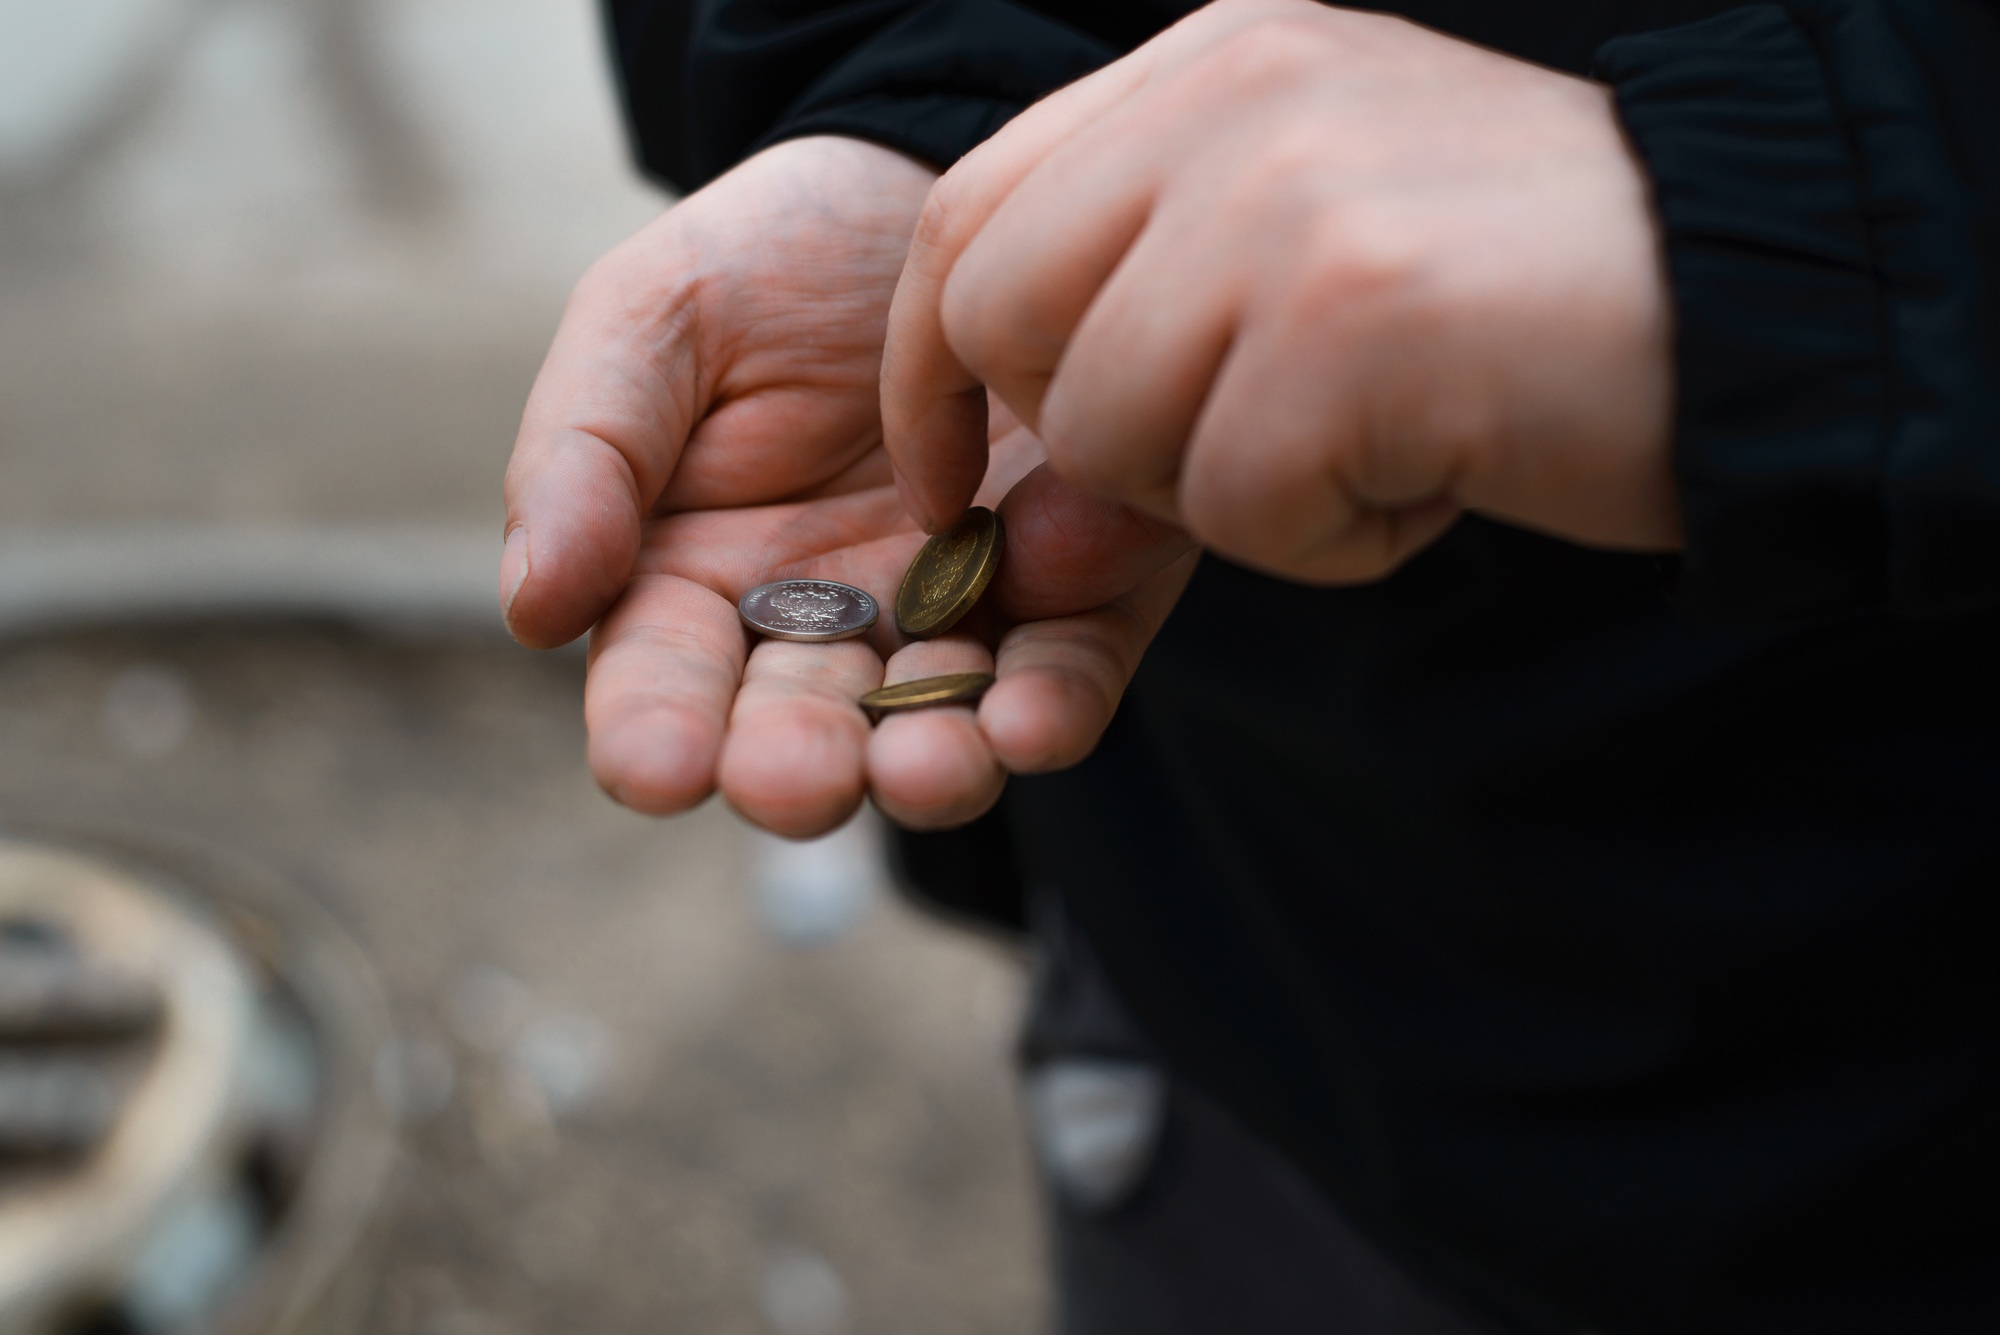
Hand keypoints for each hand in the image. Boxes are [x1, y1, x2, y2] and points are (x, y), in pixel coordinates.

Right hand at [502, 137, 1189, 834]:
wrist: (935, 176)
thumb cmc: (770, 255)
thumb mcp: (648, 321)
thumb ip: (585, 455)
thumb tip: (531, 609)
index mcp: (695, 583)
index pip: (661, 686)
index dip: (654, 736)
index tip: (657, 767)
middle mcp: (823, 630)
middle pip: (802, 735)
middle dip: (800, 769)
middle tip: (798, 779)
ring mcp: (949, 622)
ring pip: (936, 731)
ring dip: (934, 767)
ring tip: (928, 767)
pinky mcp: (1072, 595)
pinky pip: (1062, 673)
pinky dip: (1050, 706)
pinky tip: (1031, 719)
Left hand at [882, 0, 1678, 583]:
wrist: (1755, 294)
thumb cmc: (1518, 291)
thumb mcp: (1313, 227)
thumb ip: (1149, 288)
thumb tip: (995, 456)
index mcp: (1210, 63)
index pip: (967, 210)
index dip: (935, 363)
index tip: (952, 474)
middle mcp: (1232, 101)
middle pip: (1004, 324)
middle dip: (1090, 443)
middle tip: (1240, 455)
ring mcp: (1290, 201)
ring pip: (1110, 434)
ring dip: (1230, 496)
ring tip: (1371, 444)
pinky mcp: (1354, 319)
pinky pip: (1239, 507)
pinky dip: (1328, 537)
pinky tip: (1429, 472)